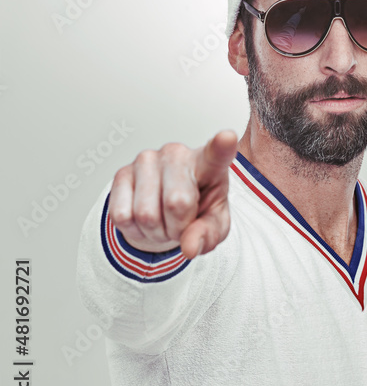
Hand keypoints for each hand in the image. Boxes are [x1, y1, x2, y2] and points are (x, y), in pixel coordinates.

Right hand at [108, 130, 238, 259]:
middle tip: (181, 224)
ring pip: (146, 214)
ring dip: (156, 232)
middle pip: (177, 203)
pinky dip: (134, 230)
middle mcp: (177, 155)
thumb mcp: (214, 225)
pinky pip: (122, 216)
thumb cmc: (198, 209)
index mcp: (209, 164)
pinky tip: (143, 218)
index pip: (217, 154)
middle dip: (178, 228)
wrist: (168, 209)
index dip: (221, 147)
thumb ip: (208, 235)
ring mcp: (146, 160)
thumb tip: (189, 247)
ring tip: (164, 221)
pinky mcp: (121, 173)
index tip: (227, 138)